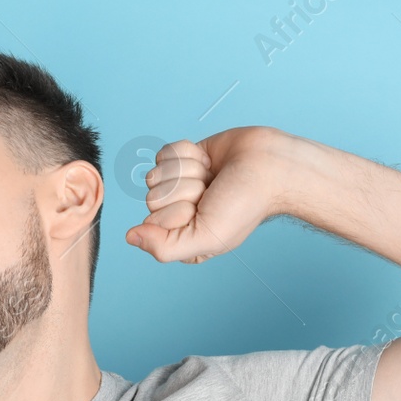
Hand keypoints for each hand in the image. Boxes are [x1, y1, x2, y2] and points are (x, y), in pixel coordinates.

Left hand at [125, 126, 311, 263]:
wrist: (270, 166)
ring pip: (156, 174)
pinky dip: (188, 153)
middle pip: (152, 197)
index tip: (206, 210)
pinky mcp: (181, 159)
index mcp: (181, 238)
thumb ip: (165, 246)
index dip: (178, 213)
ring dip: (189, 171)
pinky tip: (209, 162)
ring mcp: (178, 186)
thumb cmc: (245, 205)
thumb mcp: (207, 238)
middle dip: (186, 190)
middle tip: (213, 192)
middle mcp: (177, 213)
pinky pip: (163, 154)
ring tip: (213, 177)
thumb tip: (130, 237)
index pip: (151, 223)